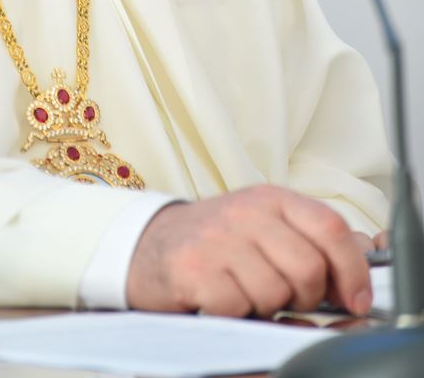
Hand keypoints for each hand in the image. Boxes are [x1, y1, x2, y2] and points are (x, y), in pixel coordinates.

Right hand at [126, 185, 372, 318]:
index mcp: (271, 198)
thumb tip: (362, 260)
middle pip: (308, 267)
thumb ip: (310, 238)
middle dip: (305, 296)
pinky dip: (234, 313)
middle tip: (284, 297)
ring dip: (265, 306)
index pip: (330, 227)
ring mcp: (218, 238)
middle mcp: (246, 211)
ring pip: (276, 293)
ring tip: (245, 292)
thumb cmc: (216, 242)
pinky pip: (238, 306)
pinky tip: (220, 298)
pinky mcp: (193, 268)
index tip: (355, 298)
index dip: (352, 269)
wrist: (148, 245)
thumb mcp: (264, 226)